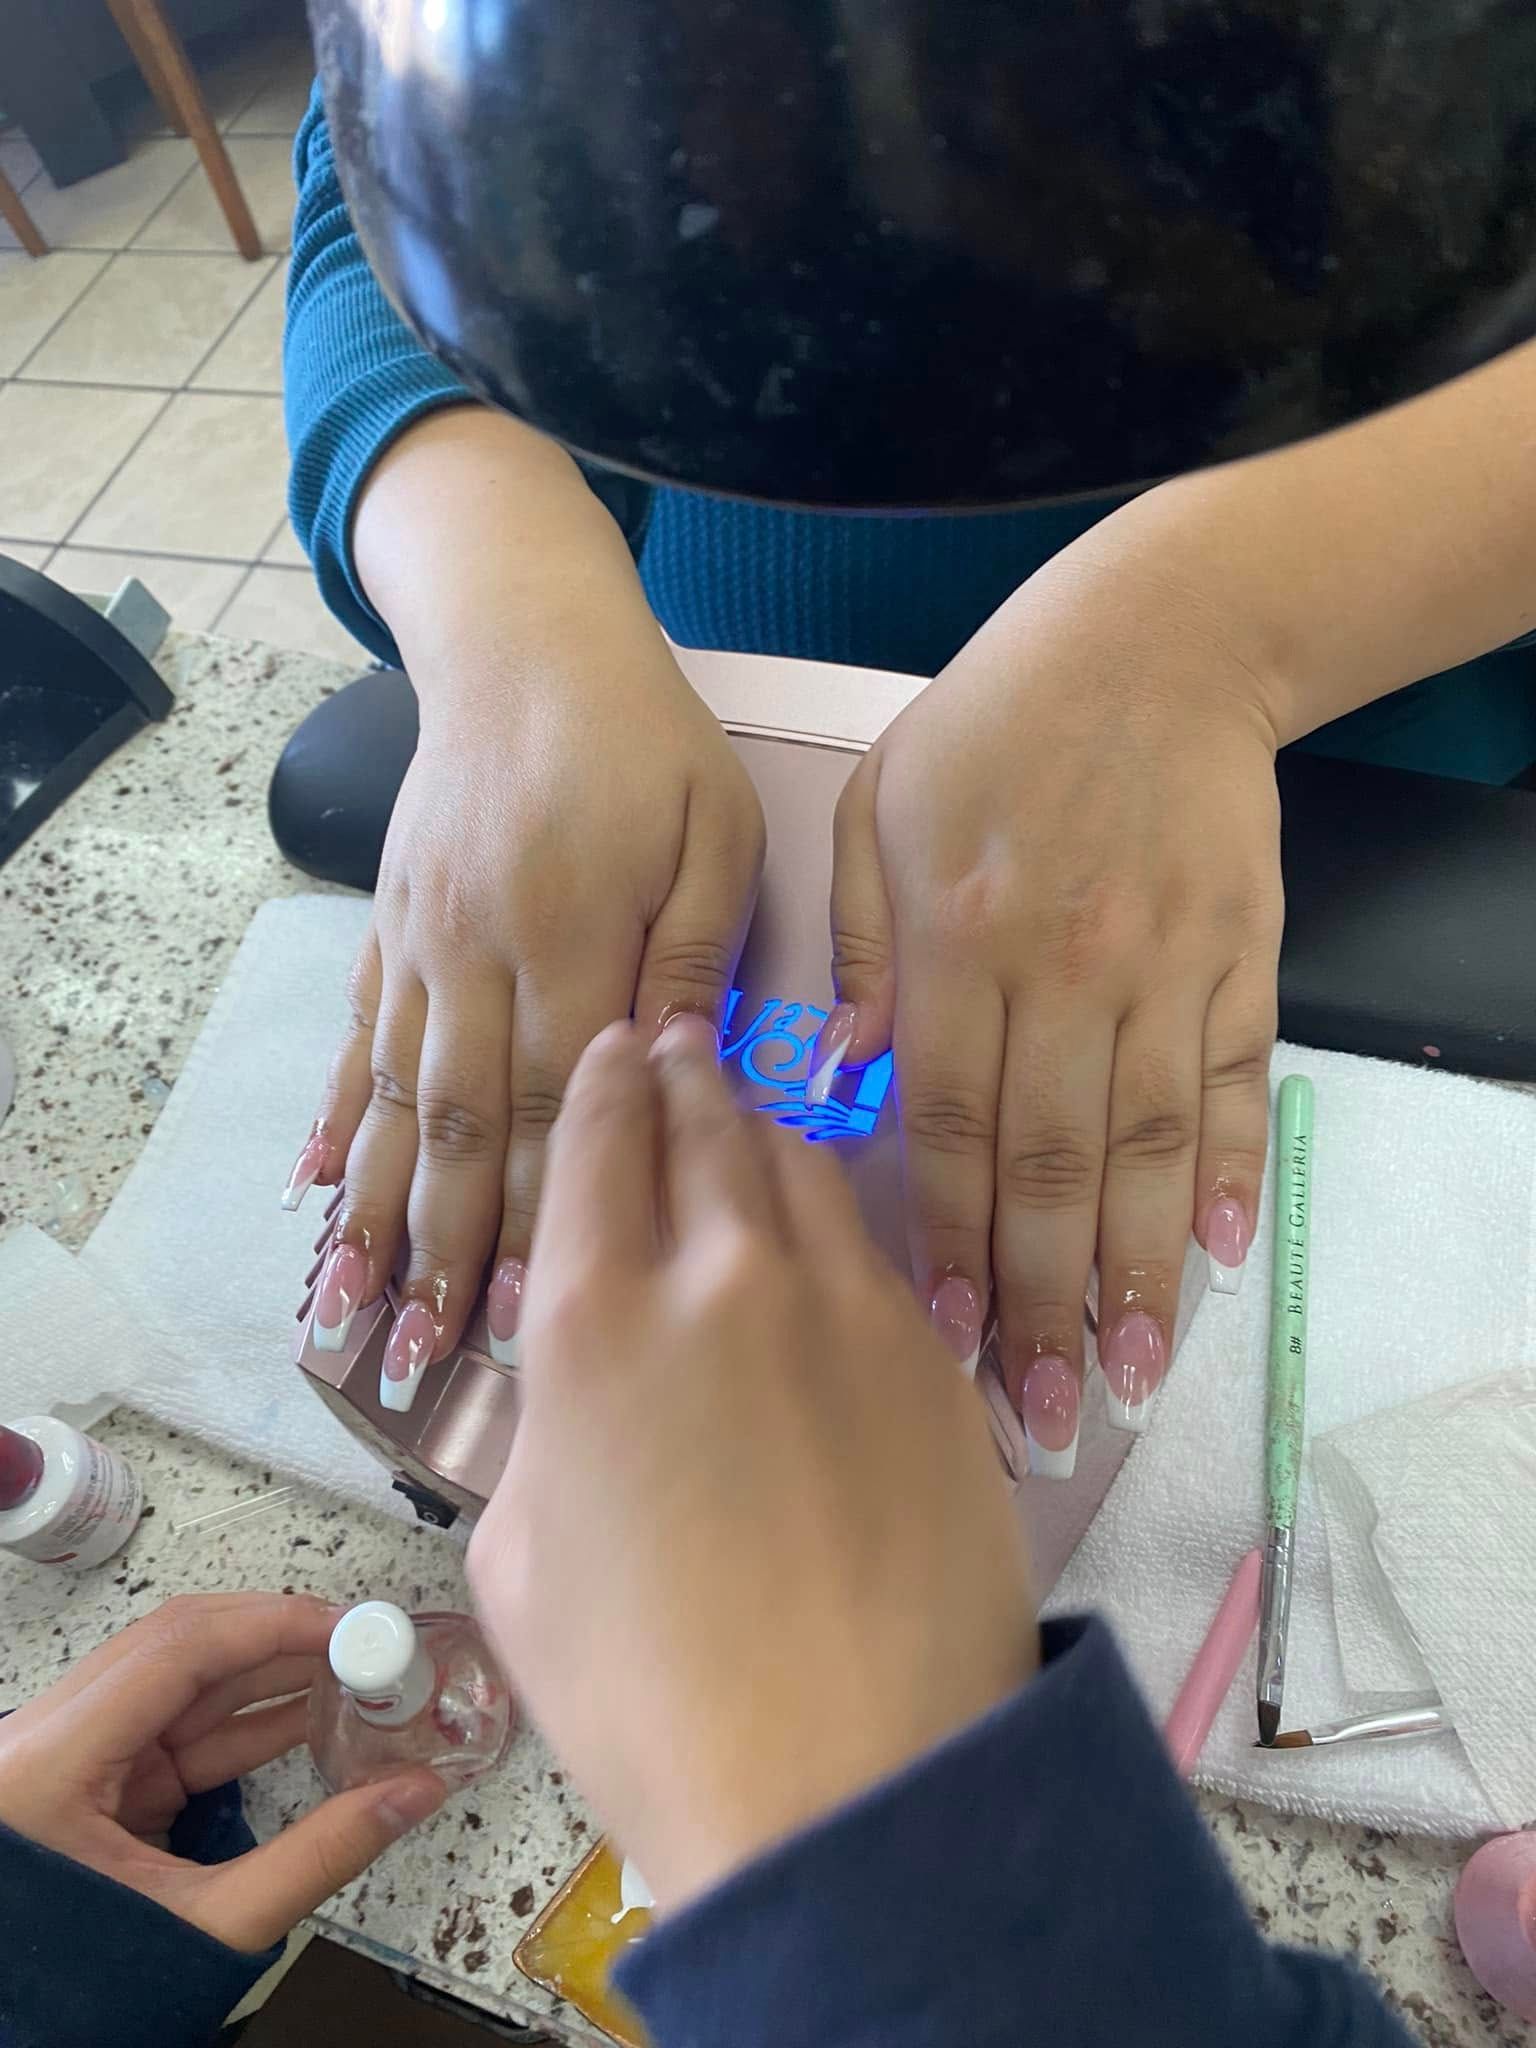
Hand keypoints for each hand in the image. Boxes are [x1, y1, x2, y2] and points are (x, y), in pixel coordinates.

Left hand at [0, 1593, 444, 1952]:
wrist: (26, 2043)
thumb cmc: (90, 1990)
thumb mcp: (208, 1925)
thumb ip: (318, 1855)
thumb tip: (418, 1791)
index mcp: (54, 1760)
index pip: (175, 1649)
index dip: (270, 1625)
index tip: (353, 1626)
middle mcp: (50, 1736)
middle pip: (175, 1648)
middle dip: (275, 1637)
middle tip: (362, 1640)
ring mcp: (68, 1755)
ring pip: (179, 1682)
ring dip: (267, 1674)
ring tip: (350, 1672)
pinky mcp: (93, 1780)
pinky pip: (175, 1727)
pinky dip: (244, 1721)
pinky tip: (309, 1716)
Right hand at [288, 598, 763, 1408]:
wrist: (524, 646)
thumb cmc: (642, 742)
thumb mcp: (712, 834)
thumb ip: (692, 957)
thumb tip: (677, 1071)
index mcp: (574, 944)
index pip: (558, 1115)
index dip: (543, 1223)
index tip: (529, 1320)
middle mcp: (481, 960)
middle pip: (467, 1132)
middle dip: (449, 1251)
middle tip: (432, 1355)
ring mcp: (422, 950)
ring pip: (402, 1103)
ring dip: (382, 1212)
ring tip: (353, 1307)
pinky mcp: (390, 932)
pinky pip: (361, 1041)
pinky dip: (343, 1120)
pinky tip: (318, 1187)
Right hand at [469, 1017, 1035, 1907]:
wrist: (852, 1777)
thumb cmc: (649, 1697)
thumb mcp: (523, 1564)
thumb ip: (546, 1435)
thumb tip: (582, 1394)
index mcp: (596, 1318)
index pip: (596, 1145)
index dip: (603, 1083)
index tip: (614, 1044)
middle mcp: (722, 1275)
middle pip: (702, 1125)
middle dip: (682, 1072)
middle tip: (677, 1040)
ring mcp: (846, 1304)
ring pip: (800, 1165)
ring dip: (761, 1125)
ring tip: (746, 1109)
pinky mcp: (934, 1354)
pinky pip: (871, 1249)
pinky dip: (833, 1220)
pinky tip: (826, 1234)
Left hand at [823, 530, 1281, 1466]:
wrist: (1159, 641)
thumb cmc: (993, 729)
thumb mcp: (878, 810)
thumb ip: (860, 948)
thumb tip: (843, 1077)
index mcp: (958, 940)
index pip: (947, 1124)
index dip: (948, 1240)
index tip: (944, 1339)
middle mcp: (1062, 970)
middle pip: (1048, 1164)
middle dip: (1042, 1298)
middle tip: (1038, 1411)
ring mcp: (1163, 969)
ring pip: (1147, 1148)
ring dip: (1139, 1271)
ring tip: (1130, 1375)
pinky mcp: (1241, 960)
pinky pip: (1233, 1084)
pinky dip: (1230, 1173)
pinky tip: (1216, 1259)